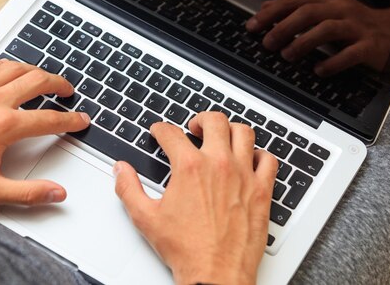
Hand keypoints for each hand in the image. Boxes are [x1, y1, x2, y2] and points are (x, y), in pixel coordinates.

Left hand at [0, 60, 89, 205]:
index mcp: (3, 126)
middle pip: (36, 82)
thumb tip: (56, 193)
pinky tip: (6, 69)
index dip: (70, 119)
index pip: (48, 119)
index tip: (80, 119)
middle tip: (67, 90)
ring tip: (43, 76)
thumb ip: (28, 193)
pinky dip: (2, 64)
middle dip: (58, 84)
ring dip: (34, 69)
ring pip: (14, 67)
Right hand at [113, 112, 277, 283]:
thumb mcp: (145, 218)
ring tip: (222, 137)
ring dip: (230, 130)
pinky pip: (268, 159)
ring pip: (243, 133)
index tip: (160, 131)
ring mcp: (243, 175)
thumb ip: (129, 188)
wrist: (215, 274)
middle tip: (194, 128)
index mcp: (189, 168)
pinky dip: (259, 155)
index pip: (172, 133)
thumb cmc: (186, 249)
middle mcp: (218, 165)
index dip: (161, 129)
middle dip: (200, 120)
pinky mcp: (262, 190)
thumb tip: (121, 170)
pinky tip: (250, 160)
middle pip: (213, 121)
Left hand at [247, 0, 389, 75]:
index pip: (295, 1)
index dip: (271, 13)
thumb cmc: (354, 22)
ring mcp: (357, 27)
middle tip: (266, 43)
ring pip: (327, 29)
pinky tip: (318, 70)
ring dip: (303, 42)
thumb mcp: (325, 9)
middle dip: (283, 27)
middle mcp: (342, 9)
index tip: (252, 26)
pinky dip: (332, 62)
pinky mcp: (370, 46)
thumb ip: (296, 8)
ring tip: (287, 55)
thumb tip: (265, 8)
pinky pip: (350, 54)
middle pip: (309, 12)